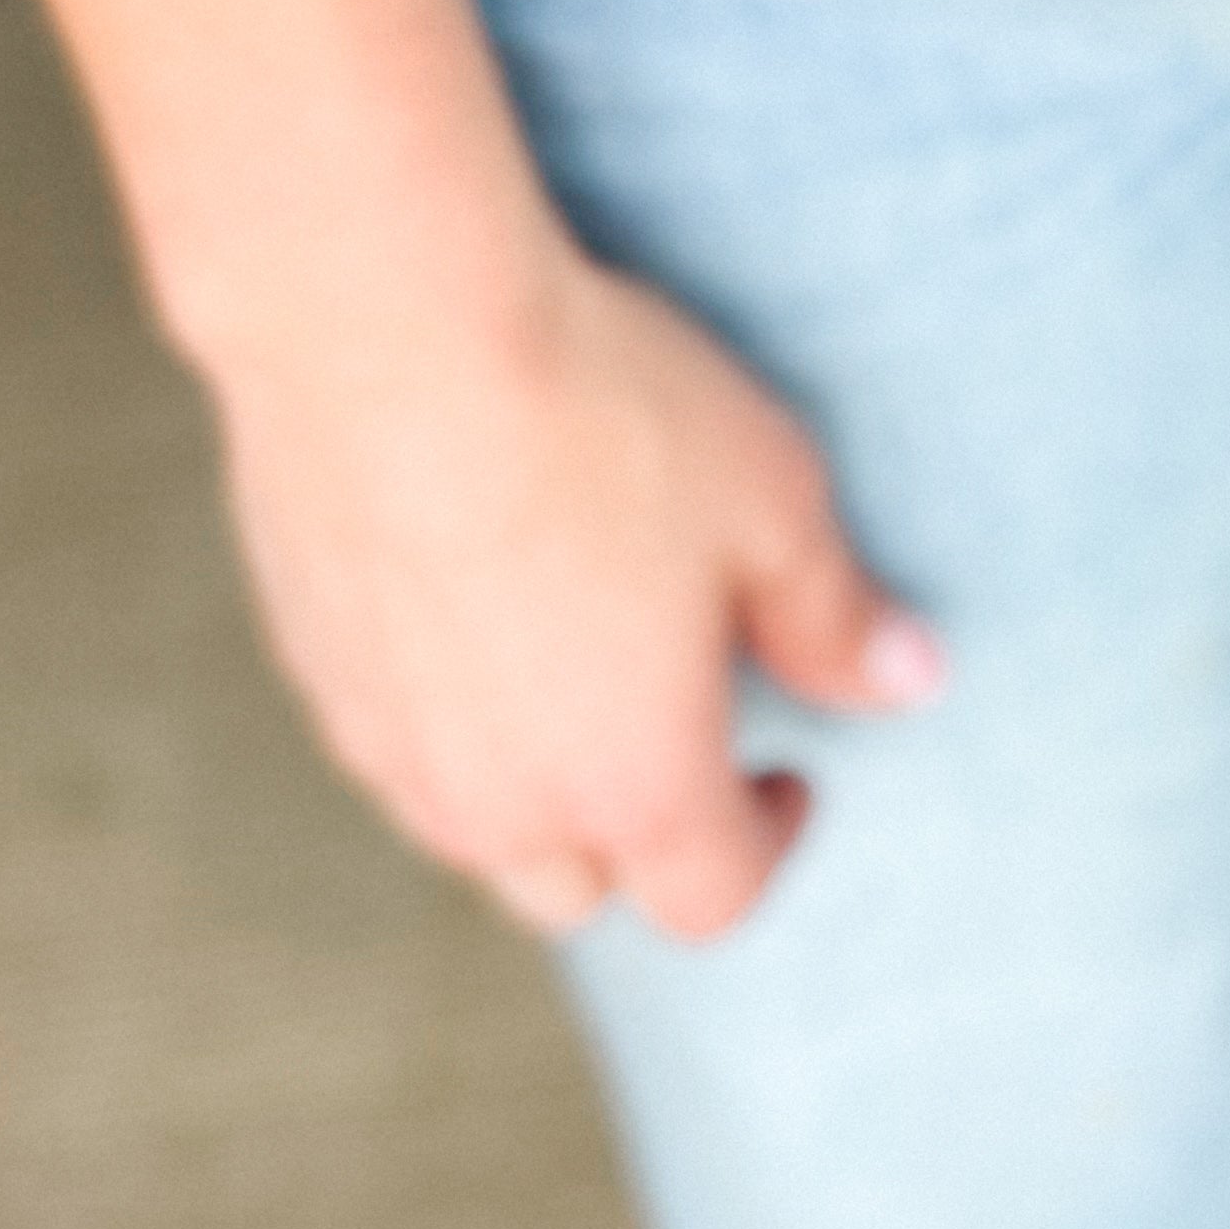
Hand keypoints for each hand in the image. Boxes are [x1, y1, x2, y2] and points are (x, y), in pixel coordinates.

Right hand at [209, 236, 941, 944]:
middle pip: (582, 887)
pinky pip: (395, 739)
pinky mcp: (315, 673)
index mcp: (632, 783)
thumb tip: (913, 679)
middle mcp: (500, 805)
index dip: (771, 842)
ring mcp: (391, 750)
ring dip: (536, 779)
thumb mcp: (771, 501)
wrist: (392, 332)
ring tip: (580, 656)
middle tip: (681, 721)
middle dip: (643, 832)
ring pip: (475, 824)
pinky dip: (447, 710)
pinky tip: (472, 600)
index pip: (712, 896)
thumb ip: (837, 614)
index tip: (791, 769)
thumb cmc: (603, 414)